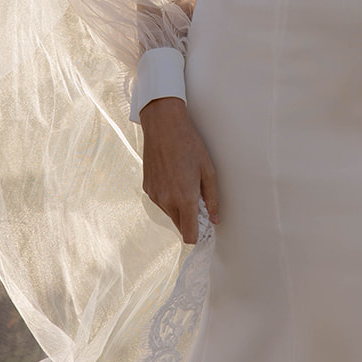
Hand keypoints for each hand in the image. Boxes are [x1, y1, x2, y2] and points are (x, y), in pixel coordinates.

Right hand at [139, 97, 219, 243]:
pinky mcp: (147, 188)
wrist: (163, 126)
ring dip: (178, 207)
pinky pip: (160, 202)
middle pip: (180, 226)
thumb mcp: (207, 170)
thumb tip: (214, 218)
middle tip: (198, 201)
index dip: (197, 235)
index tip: (204, 227)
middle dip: (189, 220)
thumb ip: (212, 198)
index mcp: (185, 197)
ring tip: (184, 183)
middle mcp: (167, 200)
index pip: (189, 235)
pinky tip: (172, 177)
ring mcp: (155, 195)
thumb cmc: (188, 144)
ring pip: (170, 214)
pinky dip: (168, 197)